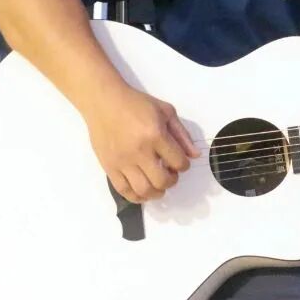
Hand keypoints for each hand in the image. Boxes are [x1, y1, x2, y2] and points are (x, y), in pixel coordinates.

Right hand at [83, 84, 199, 203]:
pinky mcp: (109, 166)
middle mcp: (140, 151)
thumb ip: (182, 134)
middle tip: (170, 174)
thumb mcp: (165, 111)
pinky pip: (123, 190)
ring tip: (158, 186)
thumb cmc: (136, 104)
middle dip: (172, 181)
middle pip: (162, 181)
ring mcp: (123, 161)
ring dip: (156, 193)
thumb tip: (194, 155)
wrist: (104, 102)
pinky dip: (136, 197)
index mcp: (156, 135)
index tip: (180, 163)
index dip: (184, 166)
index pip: (178, 162)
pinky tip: (143, 192)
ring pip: (143, 190)